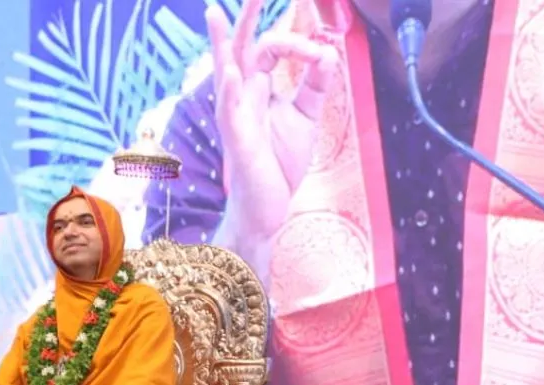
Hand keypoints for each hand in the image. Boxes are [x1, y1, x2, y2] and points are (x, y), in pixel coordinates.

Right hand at [206, 0, 339, 243]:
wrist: (269, 207)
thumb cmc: (279, 162)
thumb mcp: (305, 118)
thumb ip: (315, 86)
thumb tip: (328, 53)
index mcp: (259, 87)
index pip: (271, 49)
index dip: (297, 44)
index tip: (321, 53)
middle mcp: (244, 95)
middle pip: (242, 48)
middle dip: (246, 19)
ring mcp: (236, 115)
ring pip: (225, 72)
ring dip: (221, 44)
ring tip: (215, 15)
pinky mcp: (237, 138)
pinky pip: (229, 110)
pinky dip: (230, 90)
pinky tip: (232, 72)